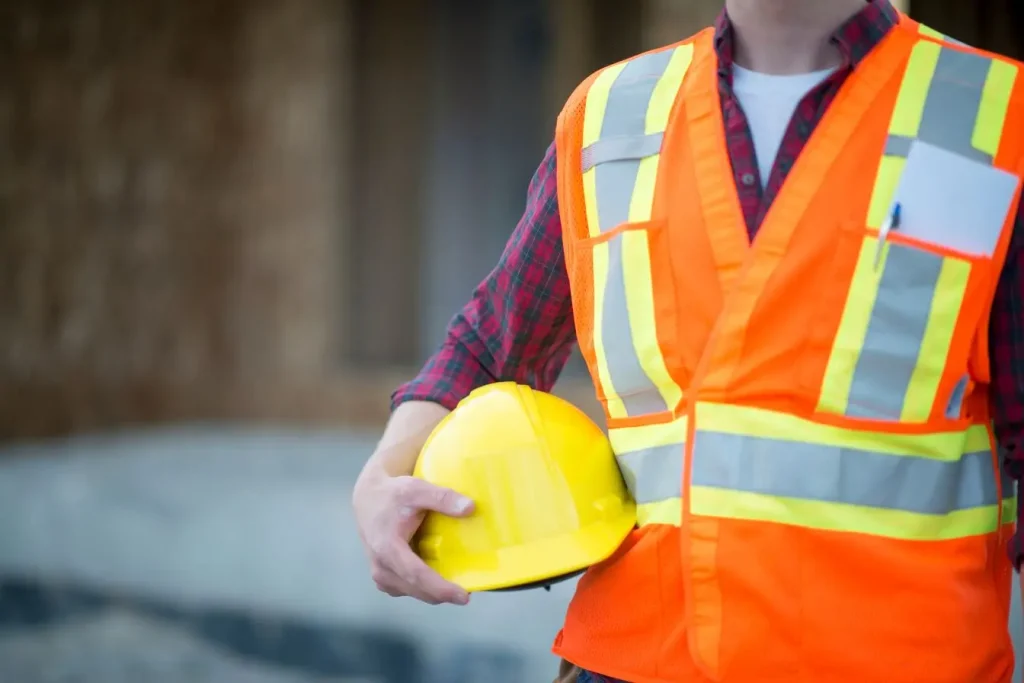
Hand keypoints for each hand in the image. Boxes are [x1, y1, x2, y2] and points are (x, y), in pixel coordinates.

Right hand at [353, 468, 474, 604]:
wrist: (368, 498)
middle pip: (417, 589)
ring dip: (433, 593)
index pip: (417, 575)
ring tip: (455, 586)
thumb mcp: (416, 489)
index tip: (463, 596)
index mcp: (387, 548)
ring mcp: (380, 574)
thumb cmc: (391, 494)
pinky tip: (437, 579)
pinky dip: (423, 588)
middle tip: (466, 594)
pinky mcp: (384, 577)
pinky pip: (406, 589)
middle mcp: (381, 566)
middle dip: (442, 595)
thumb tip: (470, 508)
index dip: (441, 589)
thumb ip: (442, 498)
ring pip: (412, 592)